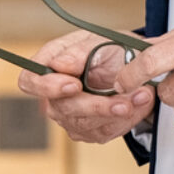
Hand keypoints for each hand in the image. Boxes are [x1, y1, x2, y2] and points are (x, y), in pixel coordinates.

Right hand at [16, 31, 156, 144]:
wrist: (136, 66)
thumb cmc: (111, 49)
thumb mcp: (98, 40)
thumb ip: (78, 52)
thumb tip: (59, 65)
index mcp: (48, 65)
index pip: (30, 81)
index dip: (46, 87)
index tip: (74, 84)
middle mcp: (53, 95)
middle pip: (62, 109)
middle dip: (97, 106)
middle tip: (124, 100)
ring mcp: (69, 115)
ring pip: (85, 125)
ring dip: (117, 114)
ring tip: (143, 96)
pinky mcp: (88, 130)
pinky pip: (103, 133)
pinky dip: (125, 120)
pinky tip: (139, 105)